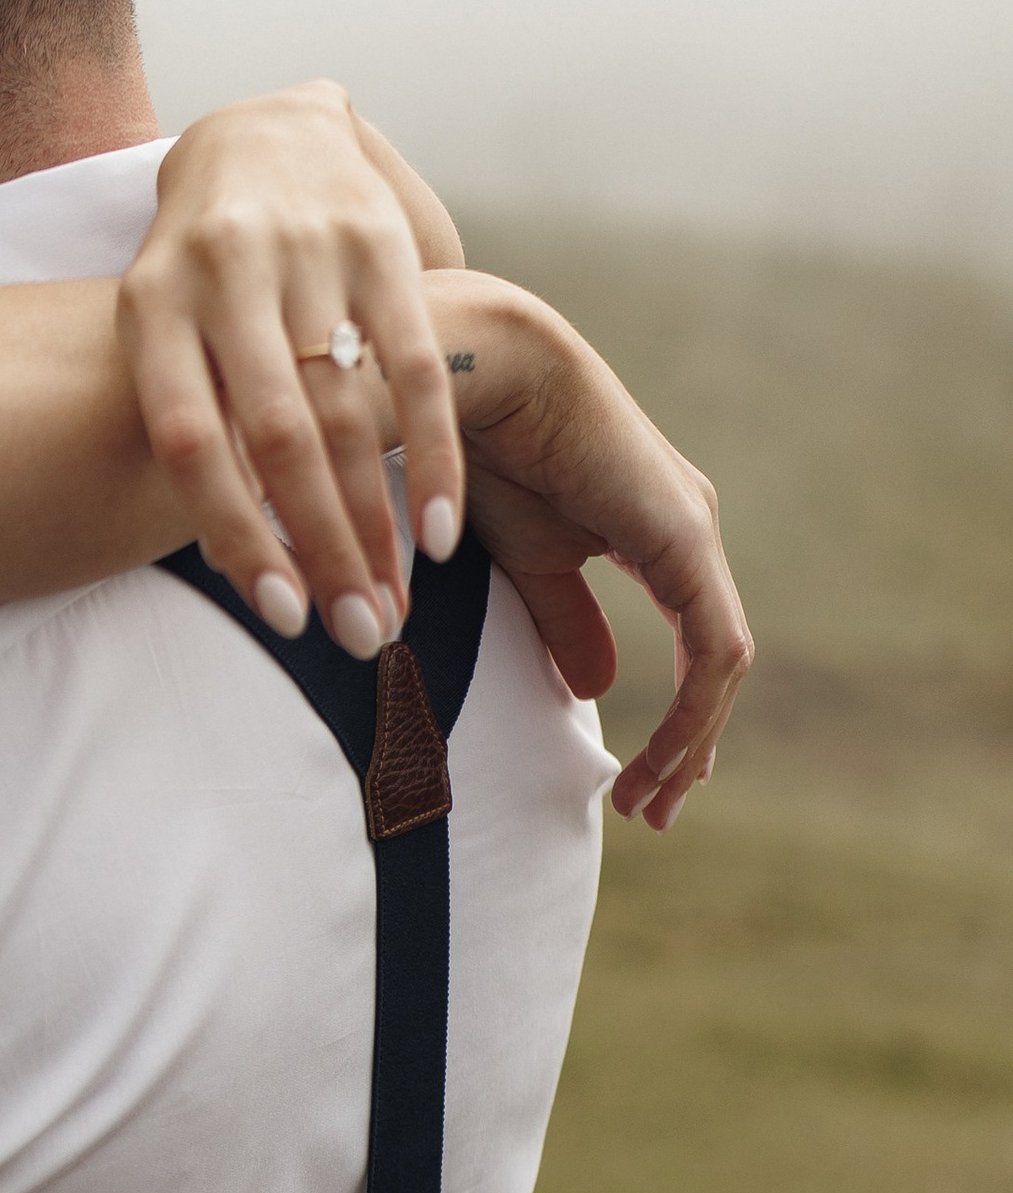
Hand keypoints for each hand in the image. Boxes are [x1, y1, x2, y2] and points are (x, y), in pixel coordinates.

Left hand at [116, 79, 463, 652]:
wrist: (258, 130)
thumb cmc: (198, 277)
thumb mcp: (160, 332)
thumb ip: (187, 421)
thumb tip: (229, 559)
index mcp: (150, 305)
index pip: (188, 442)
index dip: (234, 534)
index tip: (280, 615)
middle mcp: (224, 275)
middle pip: (277, 439)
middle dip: (322, 548)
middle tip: (358, 637)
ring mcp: (305, 253)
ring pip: (349, 413)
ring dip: (376, 524)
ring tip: (392, 605)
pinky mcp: (378, 242)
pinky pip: (416, 368)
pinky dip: (433, 457)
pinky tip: (440, 534)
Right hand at [440, 275, 751, 827]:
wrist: (472, 378)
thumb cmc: (478, 457)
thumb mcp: (524, 562)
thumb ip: (565, 622)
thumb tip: (595, 687)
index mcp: (657, 533)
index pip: (692, 644)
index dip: (675, 722)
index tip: (636, 786)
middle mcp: (688, 530)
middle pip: (715, 664)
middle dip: (690, 748)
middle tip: (650, 813)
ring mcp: (692, 532)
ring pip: (721, 666)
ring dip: (692, 743)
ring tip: (648, 801)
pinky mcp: (683, 539)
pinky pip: (713, 650)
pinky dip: (690, 714)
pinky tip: (656, 757)